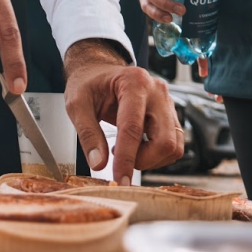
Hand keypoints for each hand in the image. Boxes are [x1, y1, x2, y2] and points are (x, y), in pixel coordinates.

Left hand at [63, 41, 181, 183]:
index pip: (133, 128)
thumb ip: (87, 133)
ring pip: (174, 146)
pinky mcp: (170, 115)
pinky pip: (174, 144)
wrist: (99, 71)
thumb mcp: (77, 104)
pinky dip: (157, 155)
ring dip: (152, 160)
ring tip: (127, 151)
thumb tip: (98, 163)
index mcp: (134, 82)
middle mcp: (157, 91)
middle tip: (121, 162)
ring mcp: (167, 103)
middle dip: (144, 161)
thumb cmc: (88, 83)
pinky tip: (137, 148)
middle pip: (165, 140)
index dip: (127, 158)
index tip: (120, 180)